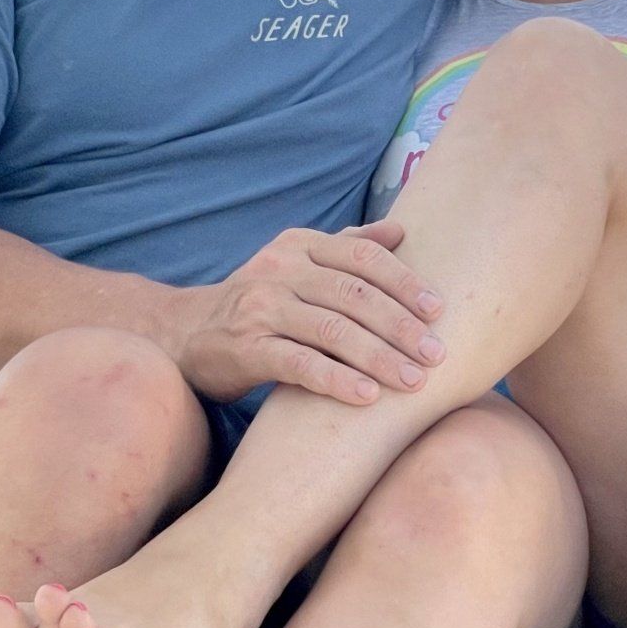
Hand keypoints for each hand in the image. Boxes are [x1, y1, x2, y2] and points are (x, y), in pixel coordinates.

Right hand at [166, 219, 446, 404]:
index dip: (405, 282)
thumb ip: (347, 247)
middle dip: (401, 326)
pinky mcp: (245, 349)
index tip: (439, 309)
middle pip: (354, 295)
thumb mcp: (298, 264)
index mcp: (300, 245)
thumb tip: (401, 230)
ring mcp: (260, 309)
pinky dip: (337, 380)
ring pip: (332, 330)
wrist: (187, 334)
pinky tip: (367, 397)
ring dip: (379, 357)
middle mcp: (280, 269)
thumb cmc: (260, 301)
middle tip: (437, 353)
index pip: (363, 256)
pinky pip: (299, 364)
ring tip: (413, 381)